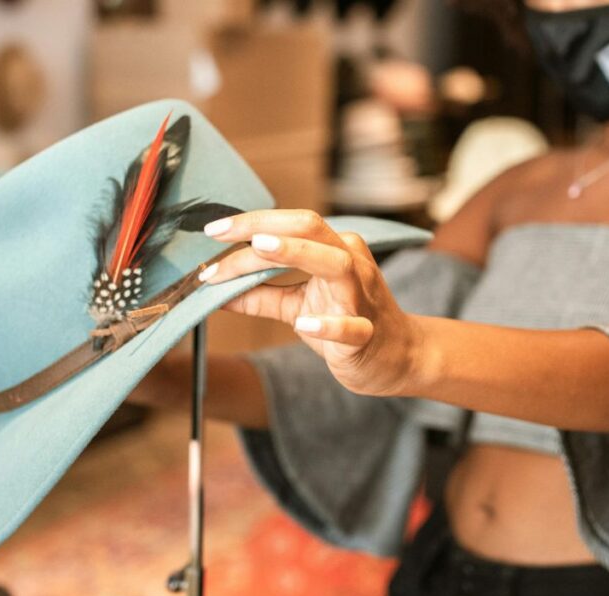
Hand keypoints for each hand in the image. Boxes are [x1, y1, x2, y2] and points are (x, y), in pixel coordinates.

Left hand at [199, 209, 421, 396]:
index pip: (291, 225)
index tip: (211, 231)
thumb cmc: (346, 321)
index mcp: (335, 249)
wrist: (398, 357)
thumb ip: (260, 295)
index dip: (249, 224)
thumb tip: (214, 288)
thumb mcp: (297, 305)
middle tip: (219, 233)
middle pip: (311, 228)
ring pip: (336, 264)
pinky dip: (328, 324)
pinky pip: (350, 326)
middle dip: (263, 226)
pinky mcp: (366, 335)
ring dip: (297, 252)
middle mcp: (352, 263)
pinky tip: (304, 325)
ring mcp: (362, 298)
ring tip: (261, 248)